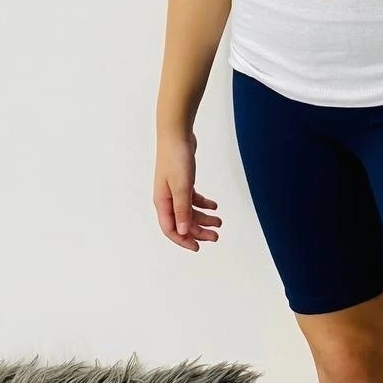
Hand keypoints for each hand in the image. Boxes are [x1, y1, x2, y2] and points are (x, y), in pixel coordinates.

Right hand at [153, 130, 221, 252]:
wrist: (177, 134)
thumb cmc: (176, 158)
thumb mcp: (182, 187)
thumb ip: (182, 210)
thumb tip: (183, 232)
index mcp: (162, 202)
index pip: (171, 229)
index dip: (183, 240)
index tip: (198, 247)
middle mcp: (167, 198)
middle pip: (183, 222)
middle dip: (198, 231)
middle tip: (216, 236)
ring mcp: (174, 190)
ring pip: (189, 211)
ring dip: (204, 218)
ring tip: (219, 221)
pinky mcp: (183, 181)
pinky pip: (192, 198)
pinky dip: (203, 204)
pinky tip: (214, 206)